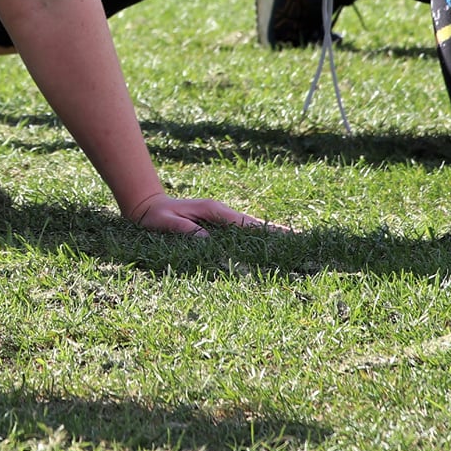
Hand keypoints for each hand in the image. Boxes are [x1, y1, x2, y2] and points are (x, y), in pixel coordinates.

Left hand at [128, 193, 289, 235]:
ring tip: (295, 242)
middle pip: (255, 223)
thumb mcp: (165, 222)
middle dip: (278, 232)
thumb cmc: (155, 216)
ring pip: (251, 226)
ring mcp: (220, 217)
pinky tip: (267, 245)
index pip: (247, 223)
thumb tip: (206, 240)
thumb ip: (184, 229)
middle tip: (303, 240)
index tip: (289, 236)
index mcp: (214, 211)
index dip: (268, 231)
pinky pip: (241, 231)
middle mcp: (222, 212)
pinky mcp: (217, 223)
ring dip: (270, 234)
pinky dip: (256, 236)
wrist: (147, 205)